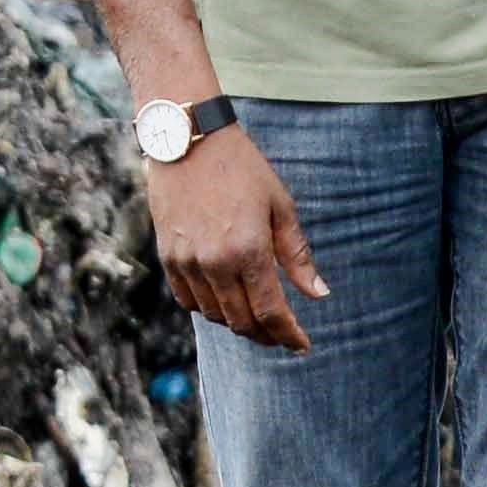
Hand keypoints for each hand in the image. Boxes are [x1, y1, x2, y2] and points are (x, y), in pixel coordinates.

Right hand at [143, 129, 326, 348]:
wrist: (188, 140)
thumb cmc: (242, 168)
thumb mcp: (280, 206)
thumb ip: (297, 255)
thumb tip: (319, 295)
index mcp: (249, 250)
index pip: (271, 312)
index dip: (289, 335)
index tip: (302, 345)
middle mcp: (215, 263)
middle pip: (242, 321)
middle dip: (266, 335)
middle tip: (283, 336)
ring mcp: (187, 262)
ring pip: (214, 315)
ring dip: (238, 323)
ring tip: (256, 319)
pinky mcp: (168, 257)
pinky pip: (188, 300)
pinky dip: (208, 309)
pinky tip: (225, 302)